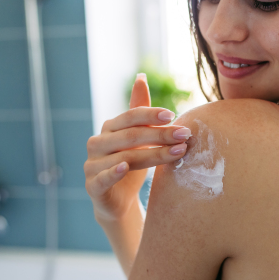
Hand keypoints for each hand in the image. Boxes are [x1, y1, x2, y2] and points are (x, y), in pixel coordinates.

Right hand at [84, 74, 190, 222]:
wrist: (118, 202)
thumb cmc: (130, 164)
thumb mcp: (137, 138)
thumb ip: (139, 111)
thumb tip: (141, 77)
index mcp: (109, 129)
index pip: (130, 117)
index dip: (150, 114)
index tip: (173, 115)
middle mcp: (97, 143)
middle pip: (130, 136)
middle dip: (160, 135)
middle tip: (185, 134)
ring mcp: (92, 165)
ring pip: (124, 157)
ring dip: (153, 154)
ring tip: (178, 152)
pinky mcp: (93, 186)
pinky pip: (102, 177)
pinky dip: (113, 172)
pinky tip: (125, 167)